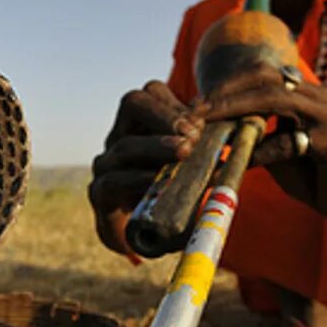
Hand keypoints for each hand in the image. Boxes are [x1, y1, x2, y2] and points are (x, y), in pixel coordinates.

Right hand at [88, 81, 202, 252]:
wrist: (143, 233)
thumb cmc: (172, 193)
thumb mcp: (190, 167)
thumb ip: (203, 147)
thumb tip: (226, 128)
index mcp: (142, 124)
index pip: (151, 93)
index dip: (175, 102)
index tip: (200, 122)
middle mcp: (120, 136)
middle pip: (133, 103)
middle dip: (164, 114)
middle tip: (191, 134)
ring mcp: (106, 164)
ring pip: (125, 145)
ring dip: (157, 147)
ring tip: (184, 151)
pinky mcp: (100, 193)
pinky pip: (114, 181)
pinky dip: (139, 179)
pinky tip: (158, 180)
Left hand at [192, 67, 326, 226]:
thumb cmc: (311, 175)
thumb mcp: (274, 151)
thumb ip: (251, 135)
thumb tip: (211, 129)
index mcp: (304, 94)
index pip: (261, 74)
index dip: (226, 85)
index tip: (196, 103)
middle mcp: (317, 97)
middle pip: (265, 77)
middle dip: (226, 92)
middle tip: (196, 109)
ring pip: (276, 98)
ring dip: (237, 108)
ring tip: (209, 122)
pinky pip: (290, 141)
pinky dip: (262, 149)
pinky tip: (241, 158)